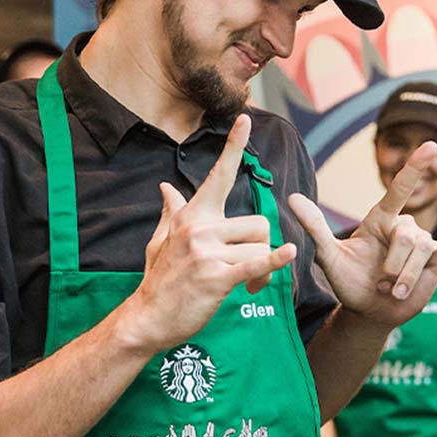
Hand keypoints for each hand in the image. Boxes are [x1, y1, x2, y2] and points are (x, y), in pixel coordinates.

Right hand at [121, 115, 296, 355]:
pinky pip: (255, 263)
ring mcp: (208, 252)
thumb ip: (171, 212)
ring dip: (262, 270)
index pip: (218, 174)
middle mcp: (200, 227)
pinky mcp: (217, 277)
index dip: (233, 146)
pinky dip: (274, 261)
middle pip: (259, 224)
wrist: (147, 317)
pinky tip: (289, 254)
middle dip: (261, 248)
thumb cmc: (159, 279)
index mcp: (193, 215)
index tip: (245, 119)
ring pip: (260, 247)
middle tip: (249, 271)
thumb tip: (165, 187)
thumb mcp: (160, 240)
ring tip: (245, 285)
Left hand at [289, 142, 436, 327]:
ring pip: (422, 252)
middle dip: (394, 266)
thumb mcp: (327, 256)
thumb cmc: (348, 281)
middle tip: (381, 285)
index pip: (400, 189)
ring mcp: (423, 243)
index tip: (430, 145)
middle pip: (408, 237)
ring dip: (407, 277)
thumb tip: (291, 199)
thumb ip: (315, 226)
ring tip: (394, 292)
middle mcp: (404, 226)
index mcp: (380, 219)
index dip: (414, 167)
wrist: (369, 311)